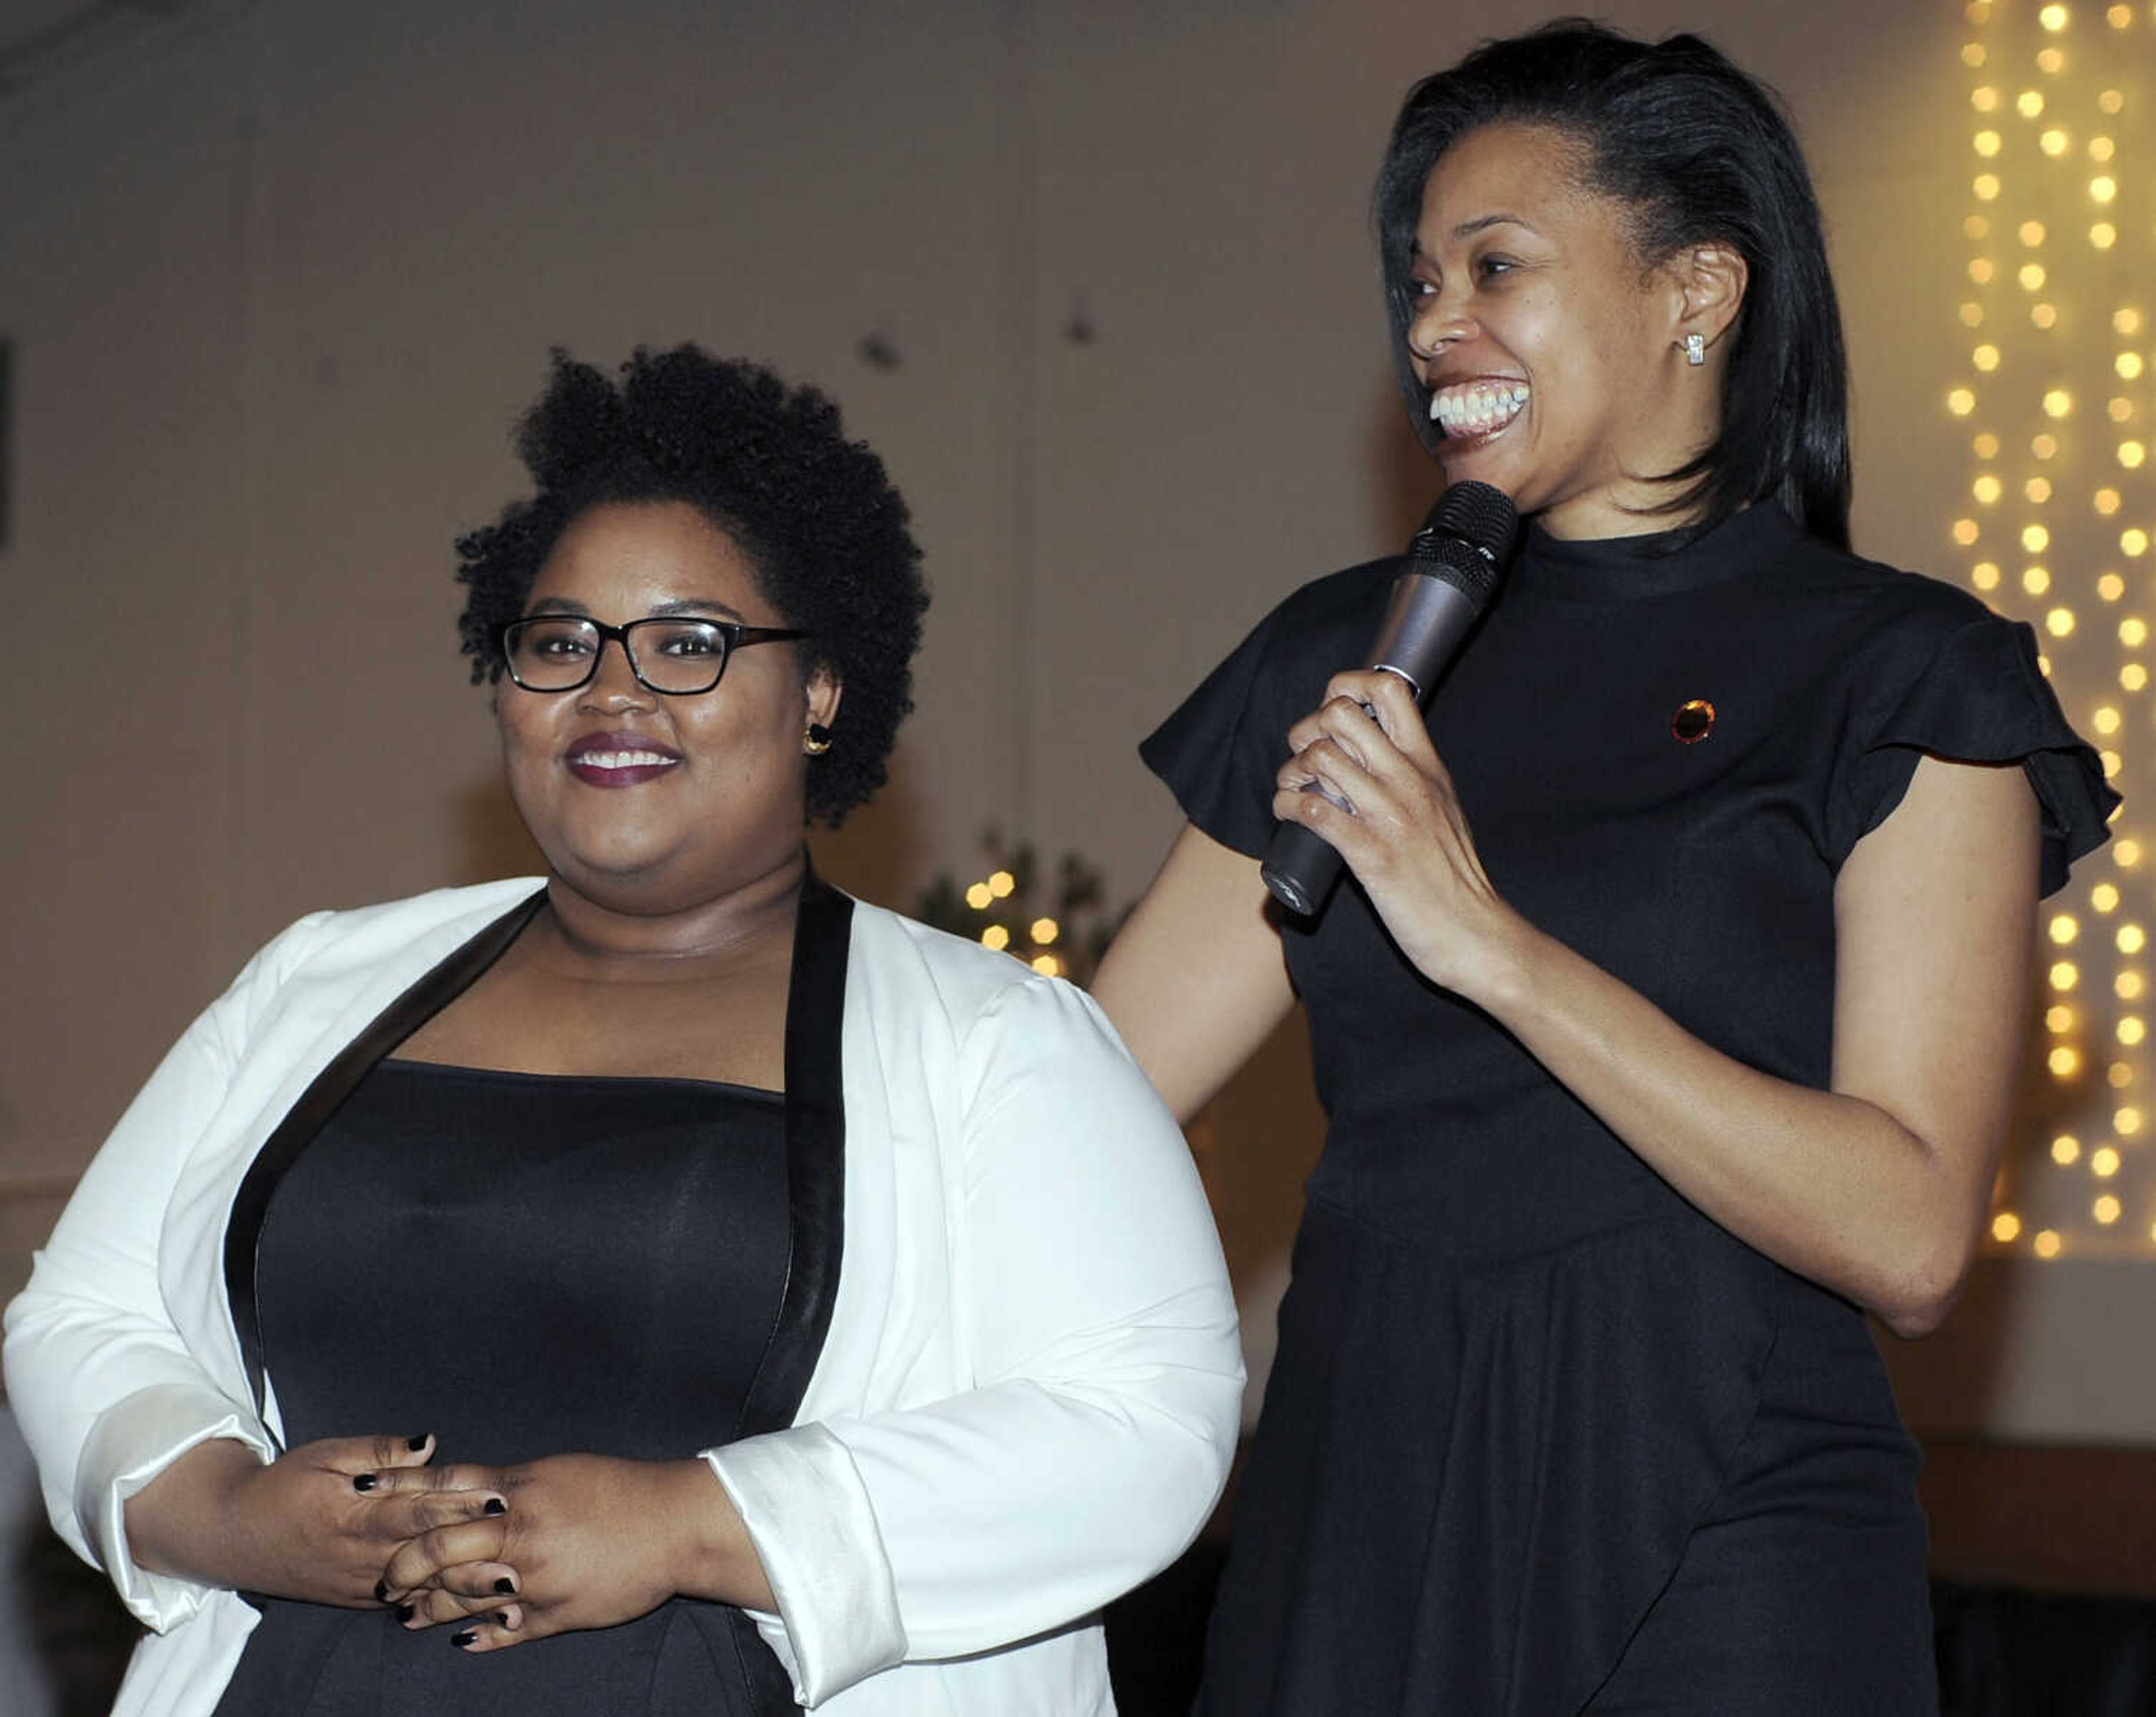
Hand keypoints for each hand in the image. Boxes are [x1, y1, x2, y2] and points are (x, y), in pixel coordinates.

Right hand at [123, 1433, 505, 1607]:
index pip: (417, 1509)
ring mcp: (360, 1584)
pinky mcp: (359, 1600)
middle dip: (474, 1557)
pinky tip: (475, 1607)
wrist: (232, 1533)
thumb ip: (380, 1451)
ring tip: (509, 1592)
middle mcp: (361, 1555)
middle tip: (518, 1555)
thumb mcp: (327, 1455)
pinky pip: (406, 1603)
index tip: (499, 1498)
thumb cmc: (284, 1484)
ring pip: (422, 1589)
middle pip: (427, 1556)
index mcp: (355, 1515)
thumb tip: (429, 1443)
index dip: (459, 1504)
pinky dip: (440, 1605)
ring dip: (464, 1590)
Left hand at [377, 1453, 767, 1652]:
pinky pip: (504, 1631)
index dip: (400, 1493)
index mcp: (521, 1489)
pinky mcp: (555, 1613)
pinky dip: (479, 1637)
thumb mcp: (561, 1472)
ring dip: (429, 1607)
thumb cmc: (621, 1490)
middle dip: (401, 1563)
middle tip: (383, 1577)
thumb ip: (513, 1485)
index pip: (443, 1489)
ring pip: (461, 1595)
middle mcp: (520, 1532)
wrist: (675, 1524)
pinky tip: (461, 1641)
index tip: (365, 1498)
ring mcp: (534, 1577)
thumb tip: (473, 1492)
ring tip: (408, 1615)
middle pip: (438, 1546)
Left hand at [1274, 668, 1523, 996]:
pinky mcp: (1371, 855)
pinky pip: (1315, 811)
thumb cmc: (1454, 877)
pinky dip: (1288, 806)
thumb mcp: (1444, 808)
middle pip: (1341, 714)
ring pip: (1321, 758)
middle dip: (1307, 728)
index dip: (1347, 686)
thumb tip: (1369, 755)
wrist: (1475, 933)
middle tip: (1303, 756)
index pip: (1390, 689)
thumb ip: (1413, 777)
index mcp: (1428, 765)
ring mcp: (1390, 816)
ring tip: (1291, 789)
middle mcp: (1409, 781)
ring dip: (1291, 770)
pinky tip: (1288, 813)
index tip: (1330, 713)